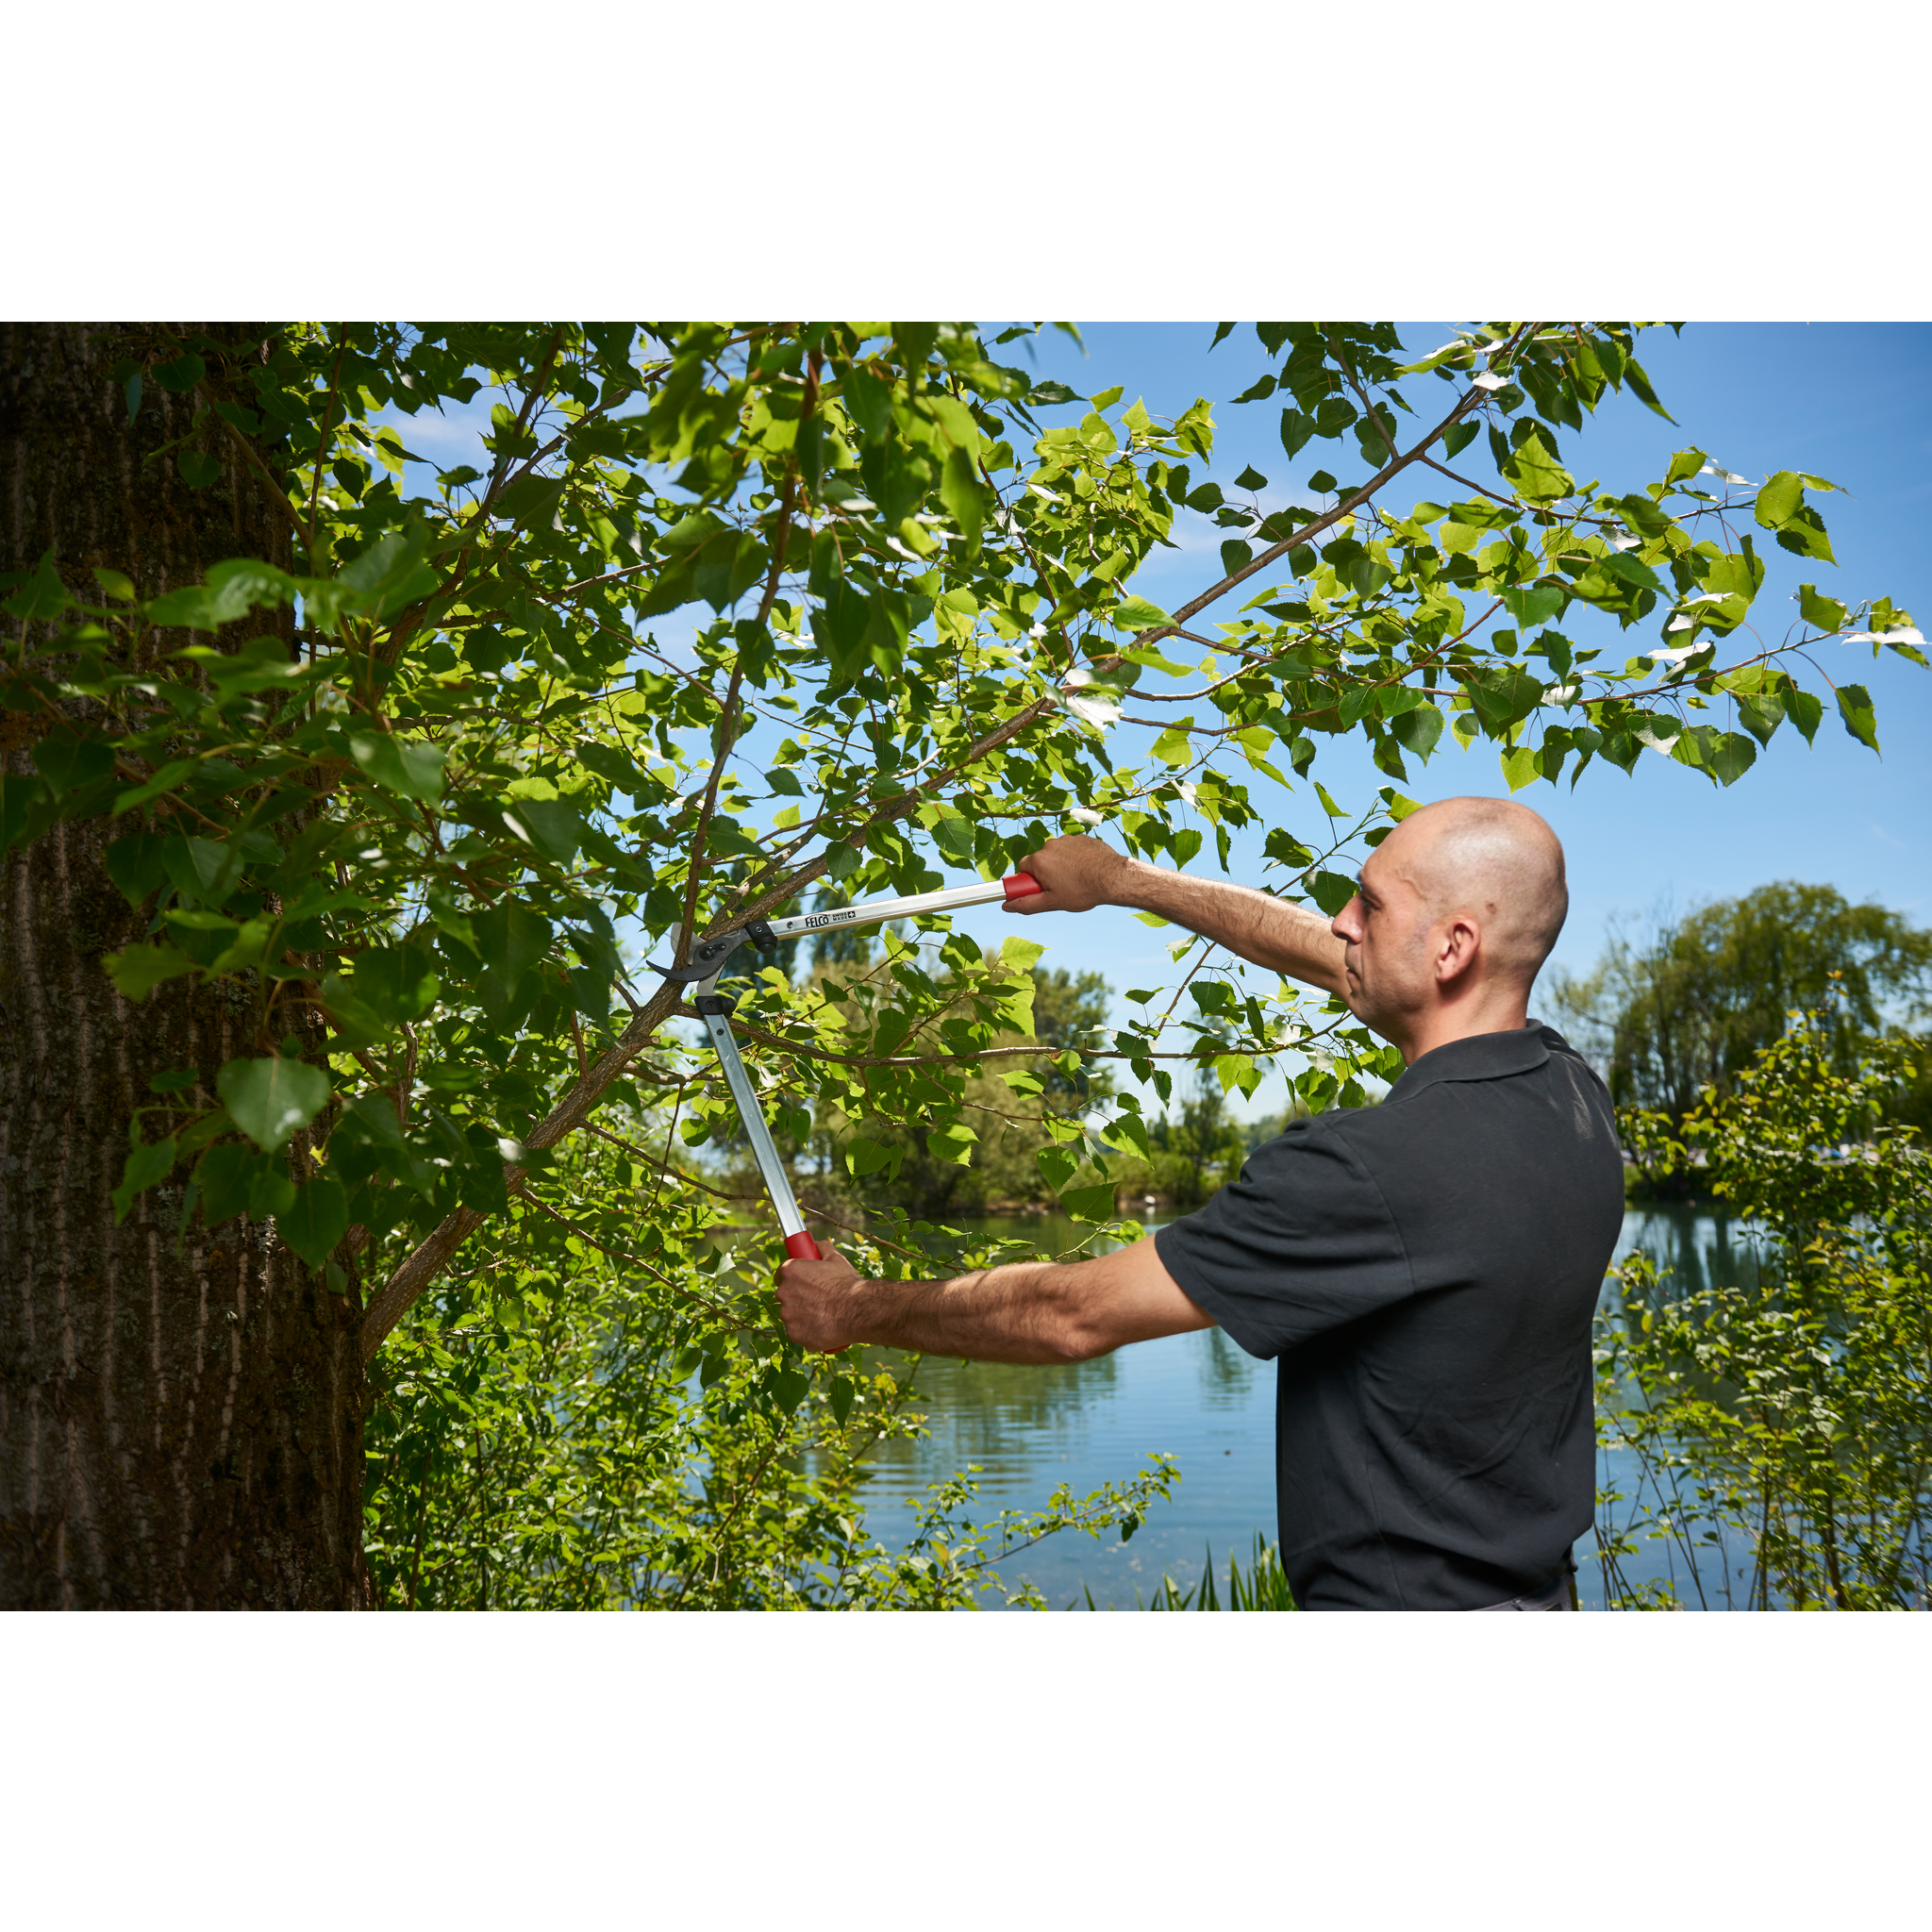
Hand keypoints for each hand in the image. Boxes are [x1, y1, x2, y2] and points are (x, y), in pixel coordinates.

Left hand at [775, 1244, 866, 1352]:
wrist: (859, 1310)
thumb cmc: (848, 1283)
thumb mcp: (836, 1259)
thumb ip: (821, 1248)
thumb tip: (815, 1244)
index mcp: (790, 1271)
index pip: (780, 1274)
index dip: (791, 1278)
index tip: (800, 1282)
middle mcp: (784, 1292)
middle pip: (785, 1295)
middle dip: (796, 1297)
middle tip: (816, 1299)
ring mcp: (788, 1315)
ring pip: (790, 1315)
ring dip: (801, 1315)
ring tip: (823, 1315)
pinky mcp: (794, 1334)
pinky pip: (797, 1332)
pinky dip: (807, 1331)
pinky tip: (822, 1327)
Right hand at [1011, 834, 1132, 914]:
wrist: (1114, 878)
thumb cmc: (1083, 891)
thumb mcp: (1052, 903)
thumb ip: (1027, 904)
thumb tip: (1007, 906)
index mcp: (1039, 860)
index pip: (1023, 868)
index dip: (1030, 880)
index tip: (1040, 889)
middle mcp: (1051, 845)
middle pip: (1040, 860)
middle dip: (1046, 873)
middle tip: (1060, 888)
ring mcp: (1068, 839)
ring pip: (1057, 854)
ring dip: (1062, 865)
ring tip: (1077, 880)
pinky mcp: (1083, 838)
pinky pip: (1073, 849)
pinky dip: (1076, 858)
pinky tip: (1086, 870)